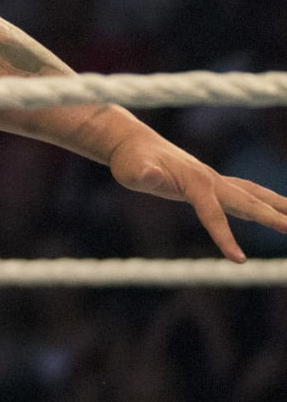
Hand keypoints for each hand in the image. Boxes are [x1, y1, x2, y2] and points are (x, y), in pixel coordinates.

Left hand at [108, 130, 286, 261]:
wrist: (132, 141)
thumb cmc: (130, 160)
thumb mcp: (130, 170)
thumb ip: (141, 174)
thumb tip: (148, 174)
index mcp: (196, 182)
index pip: (214, 215)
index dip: (225, 237)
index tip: (239, 261)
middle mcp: (211, 180)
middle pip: (248, 201)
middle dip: (273, 216)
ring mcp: (213, 179)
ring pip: (253, 193)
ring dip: (277, 204)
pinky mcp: (210, 181)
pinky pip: (243, 192)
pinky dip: (260, 200)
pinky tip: (270, 207)